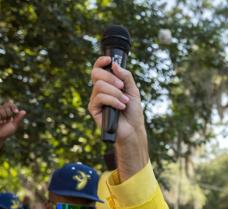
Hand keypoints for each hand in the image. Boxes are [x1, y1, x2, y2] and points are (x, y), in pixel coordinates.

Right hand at [0, 101, 25, 142]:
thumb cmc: (6, 132)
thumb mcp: (14, 125)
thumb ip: (18, 118)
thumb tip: (24, 111)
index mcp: (7, 113)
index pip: (10, 104)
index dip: (13, 106)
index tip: (16, 112)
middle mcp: (0, 111)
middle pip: (6, 105)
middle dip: (8, 113)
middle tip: (7, 120)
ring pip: (0, 107)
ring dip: (3, 115)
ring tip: (2, 121)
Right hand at [89, 57, 147, 177]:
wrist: (133, 129)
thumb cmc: (133, 111)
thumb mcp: (133, 90)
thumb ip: (126, 76)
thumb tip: (114, 64)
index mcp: (108, 84)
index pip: (99, 68)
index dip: (101, 61)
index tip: (109, 60)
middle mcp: (100, 90)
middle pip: (96, 74)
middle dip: (111, 78)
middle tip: (122, 86)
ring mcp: (96, 99)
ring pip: (99, 86)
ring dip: (115, 92)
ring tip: (124, 101)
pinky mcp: (93, 109)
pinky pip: (100, 98)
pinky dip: (112, 100)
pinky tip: (120, 107)